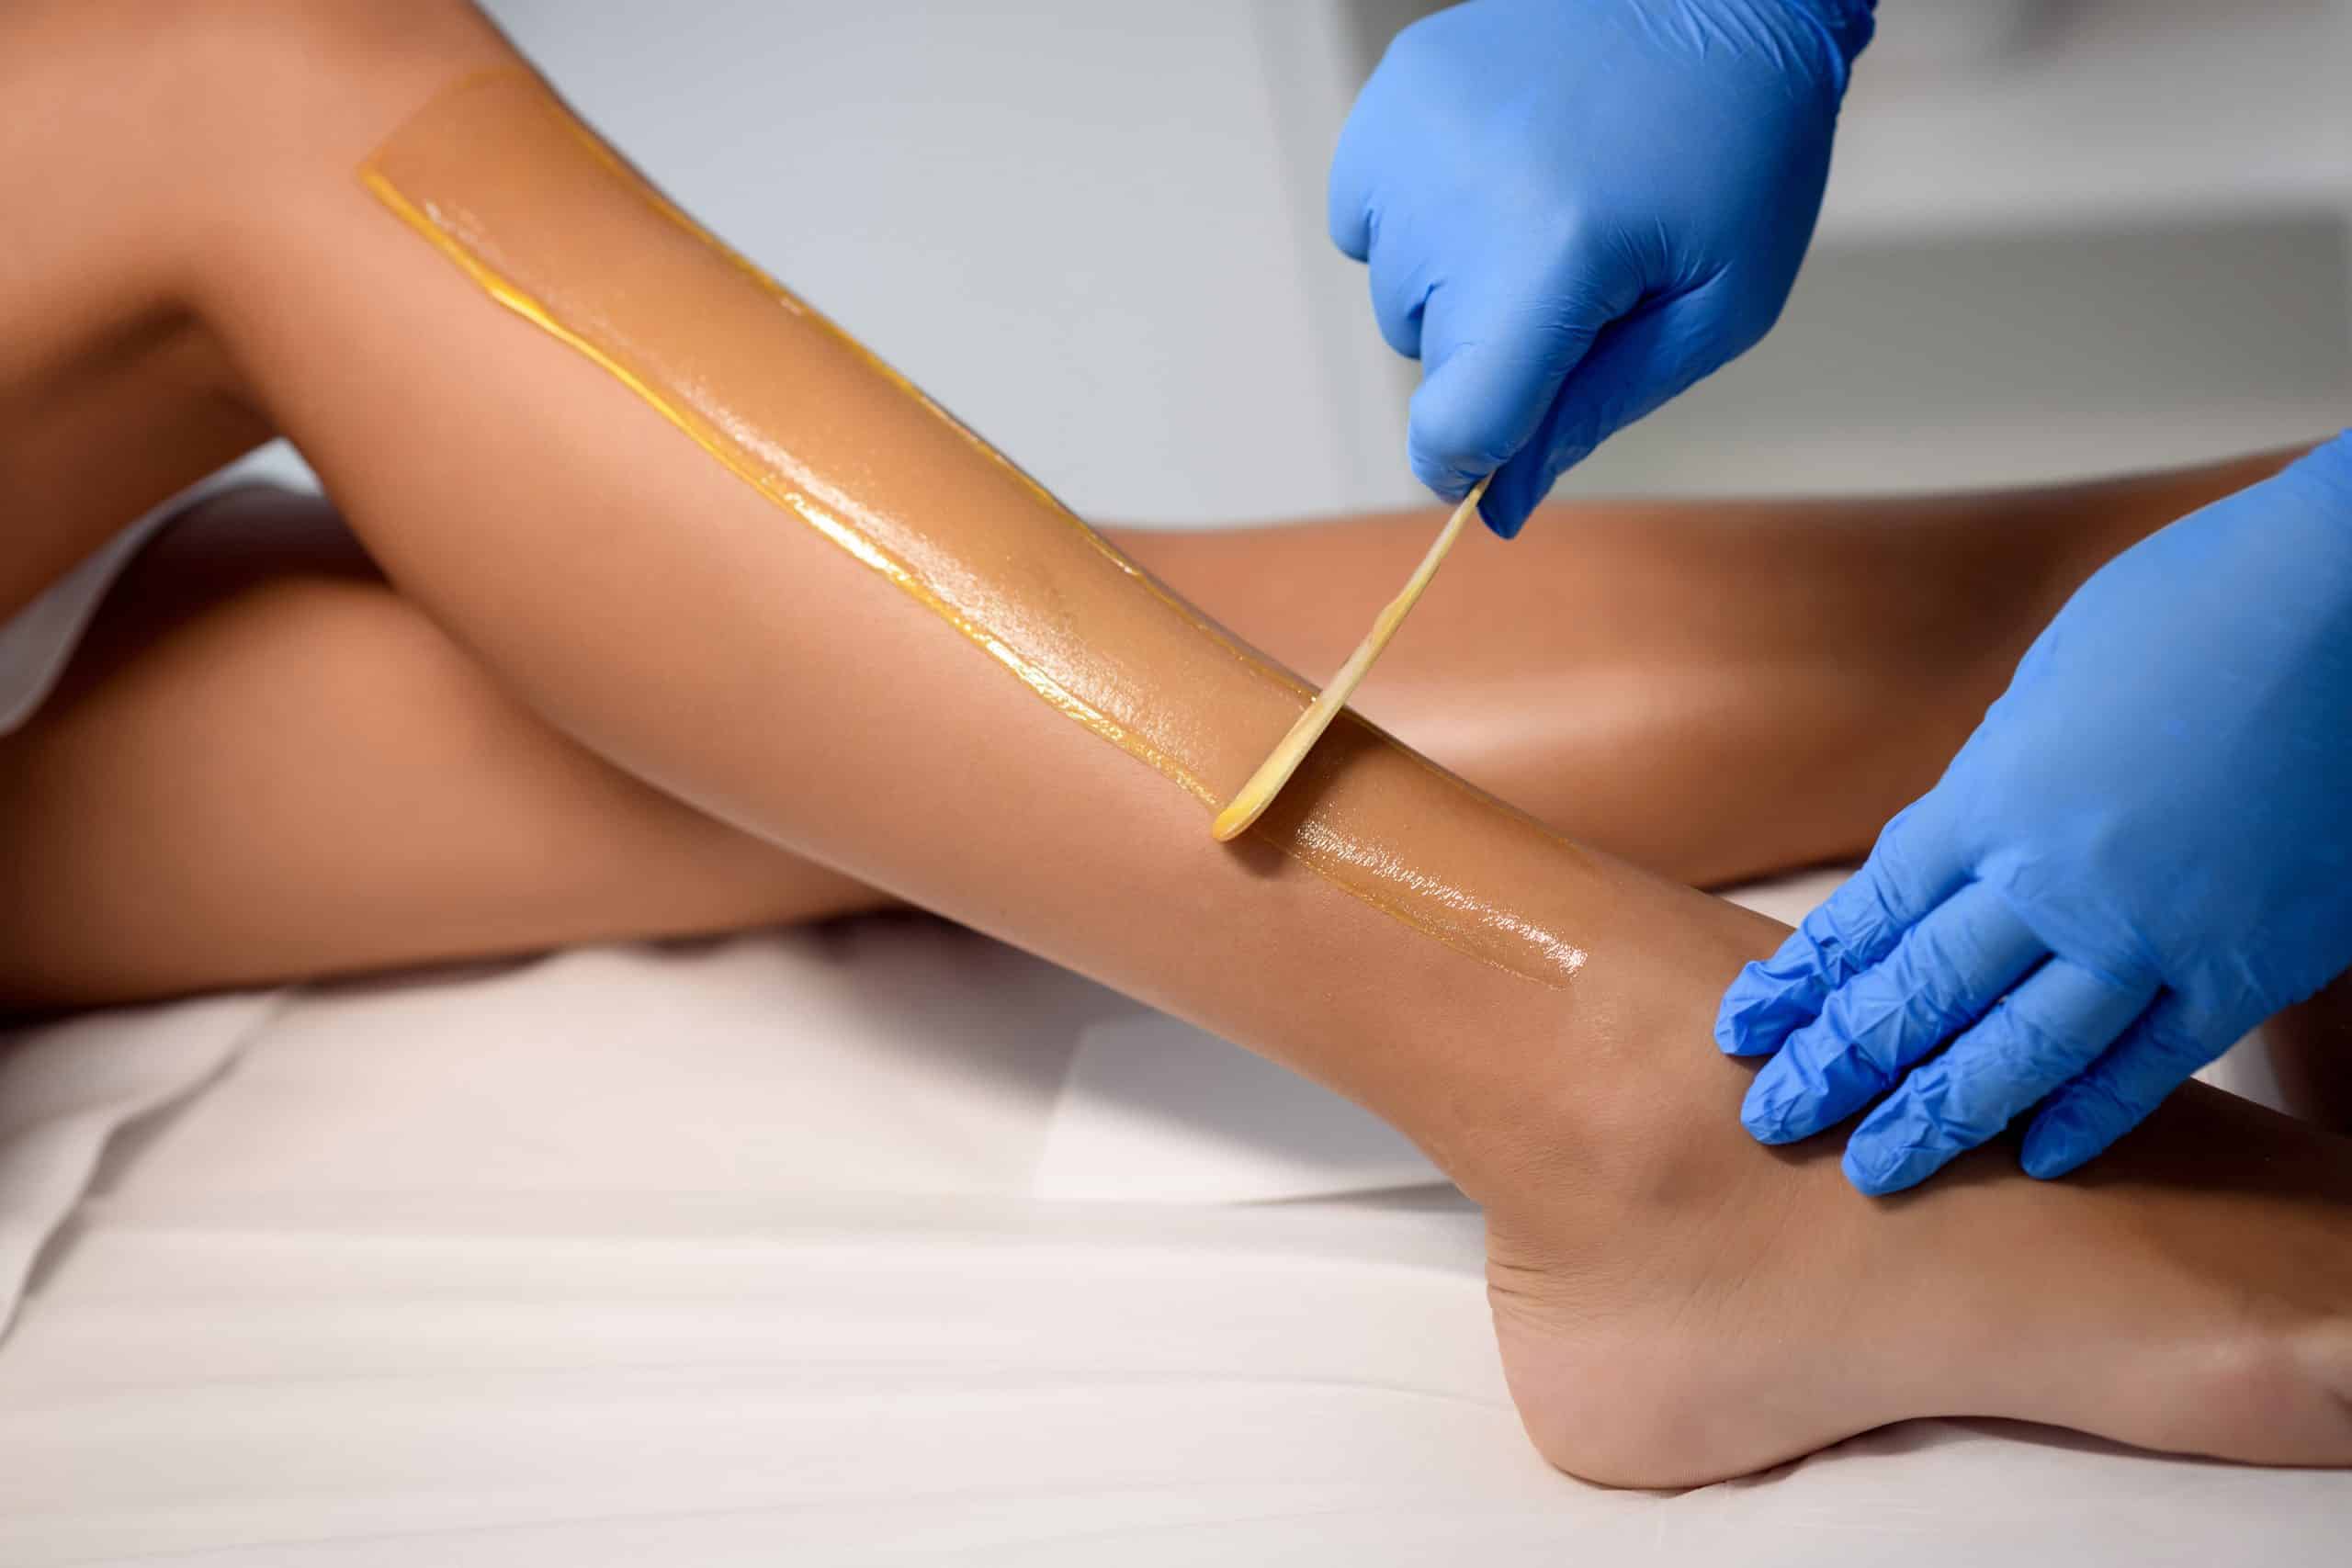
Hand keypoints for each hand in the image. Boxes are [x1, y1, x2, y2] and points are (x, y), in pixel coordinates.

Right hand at [1327, 0, 1874, 536]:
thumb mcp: (1716, 308)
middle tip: (1586, 272)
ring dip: (1457, 282)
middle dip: (1498, 347)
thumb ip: (1597, 410)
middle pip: (1430, 359)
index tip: (1495, 459)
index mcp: (1553, 260)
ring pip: (1395, 292)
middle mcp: (1459, 200)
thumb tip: (1495, 508)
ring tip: (1547, 208)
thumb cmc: (1740, 151)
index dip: (1471, 461)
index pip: (1455, 424)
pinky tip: (1498, 175)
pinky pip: (1365, 219)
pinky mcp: (1392, 97)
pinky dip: (1418, 220)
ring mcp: (1412, 140)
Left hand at [1719, 435, 2351, 1192]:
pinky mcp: (2247, 963)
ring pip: (2019, 1050)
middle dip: (1839, 1062)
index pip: (1871, 915)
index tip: (1747, 1027)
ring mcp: (2149, 930)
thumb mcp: (2050, 682)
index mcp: (1989, 799)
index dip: (1807, 979)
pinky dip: (2092, 1115)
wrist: (2348, 597)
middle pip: (1920, 993)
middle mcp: (2049, 879)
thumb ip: (2001, 776)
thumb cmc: (2197, 606)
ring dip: (1939, 1114)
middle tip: (1773, 1119)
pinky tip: (2039, 1159)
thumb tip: (1969, 830)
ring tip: (1873, 1170)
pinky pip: (2153, 1061)